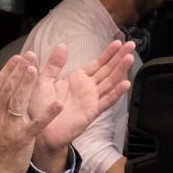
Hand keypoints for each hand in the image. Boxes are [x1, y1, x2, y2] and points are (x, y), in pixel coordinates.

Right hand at [0, 53, 58, 172]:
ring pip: (19, 102)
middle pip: (9, 90)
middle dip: (19, 72)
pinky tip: (58, 104)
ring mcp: (10, 127)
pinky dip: (47, 114)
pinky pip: (37, 124)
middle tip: (30, 56)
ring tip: (36, 69)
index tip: (18, 57)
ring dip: (28, 85)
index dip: (8, 71)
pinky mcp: (23, 138)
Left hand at [30, 39, 135, 169]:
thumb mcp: (44, 80)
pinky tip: (126, 84)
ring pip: (110, 82)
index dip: (108, 53)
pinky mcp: (92, 111)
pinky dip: (116, 93)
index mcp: (77, 78)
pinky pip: (106, 101)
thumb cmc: (40, 107)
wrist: (40, 131)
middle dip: (119, 57)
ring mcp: (92, 99)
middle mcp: (88, 87)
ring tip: (130, 58)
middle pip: (108, 70)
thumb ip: (54, 64)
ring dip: (120, 70)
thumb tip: (62, 45)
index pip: (97, 63)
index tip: (118, 42)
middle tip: (132, 45)